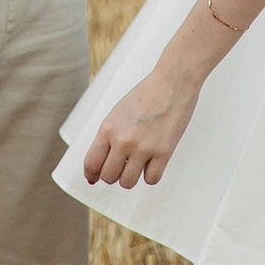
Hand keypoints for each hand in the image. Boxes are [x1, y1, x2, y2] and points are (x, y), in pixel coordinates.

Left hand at [83, 60, 200, 188]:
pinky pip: (152, 179)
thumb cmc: (147, 94)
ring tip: (137, 165)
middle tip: (121, 167)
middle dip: (113, 175)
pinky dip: (151, 175)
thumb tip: (102, 160)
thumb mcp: (118, 113)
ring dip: (131, 177)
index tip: (94, 178)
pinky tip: (153, 163)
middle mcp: (123, 140)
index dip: (91, 174)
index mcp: (108, 128)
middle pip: (108, 177)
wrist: (173, 82)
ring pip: (128, 182)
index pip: (91, 163)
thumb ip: (109, 136)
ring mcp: (143, 147)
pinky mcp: (163, 152)